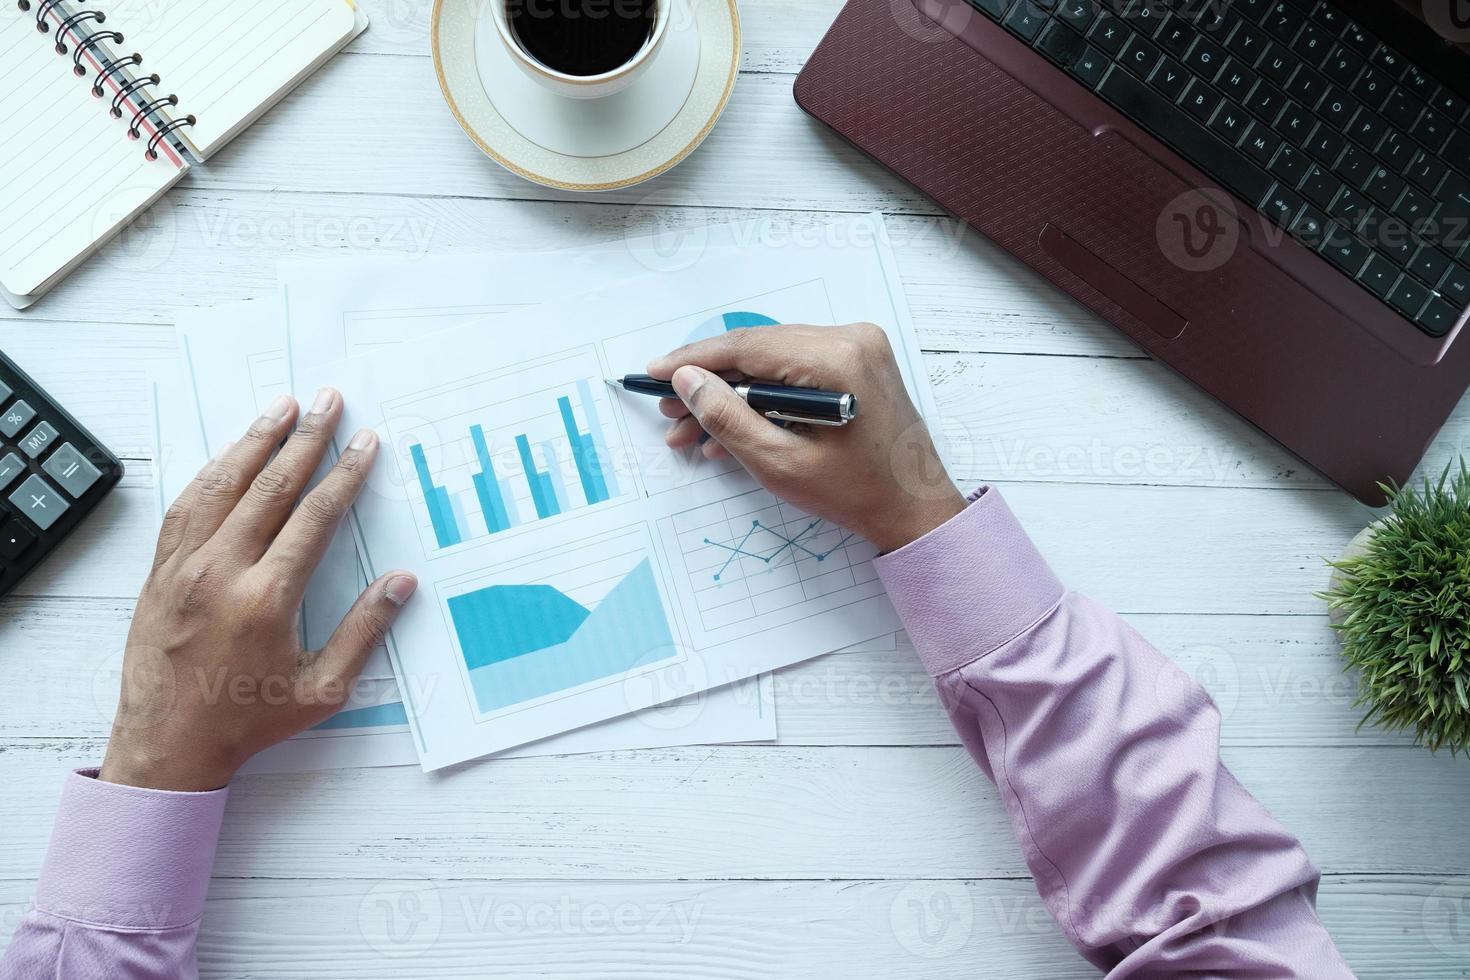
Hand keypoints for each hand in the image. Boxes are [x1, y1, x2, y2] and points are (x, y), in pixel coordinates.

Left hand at [99, 389, 416, 791]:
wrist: (167, 744)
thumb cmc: (248, 720)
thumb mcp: (324, 688)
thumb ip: (364, 631)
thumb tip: (401, 582)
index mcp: (266, 598)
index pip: (314, 517)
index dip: (344, 474)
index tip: (363, 442)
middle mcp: (221, 572)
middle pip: (269, 488)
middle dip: (304, 440)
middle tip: (328, 401)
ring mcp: (183, 568)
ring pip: (222, 486)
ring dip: (254, 442)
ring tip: (282, 407)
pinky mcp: (160, 572)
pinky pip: (186, 507)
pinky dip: (211, 473)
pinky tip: (229, 454)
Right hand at [648, 323, 964, 553]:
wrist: (916, 508)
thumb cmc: (857, 494)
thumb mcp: (780, 463)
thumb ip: (728, 417)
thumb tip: (687, 381)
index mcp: (837, 358)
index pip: (748, 347)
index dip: (695, 360)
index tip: (655, 373)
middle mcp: (852, 339)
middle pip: (759, 351)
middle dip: (709, 383)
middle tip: (669, 412)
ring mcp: (859, 347)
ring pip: (774, 361)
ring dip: (732, 394)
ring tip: (692, 430)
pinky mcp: (859, 362)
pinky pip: (795, 369)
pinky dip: (764, 396)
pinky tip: (732, 427)